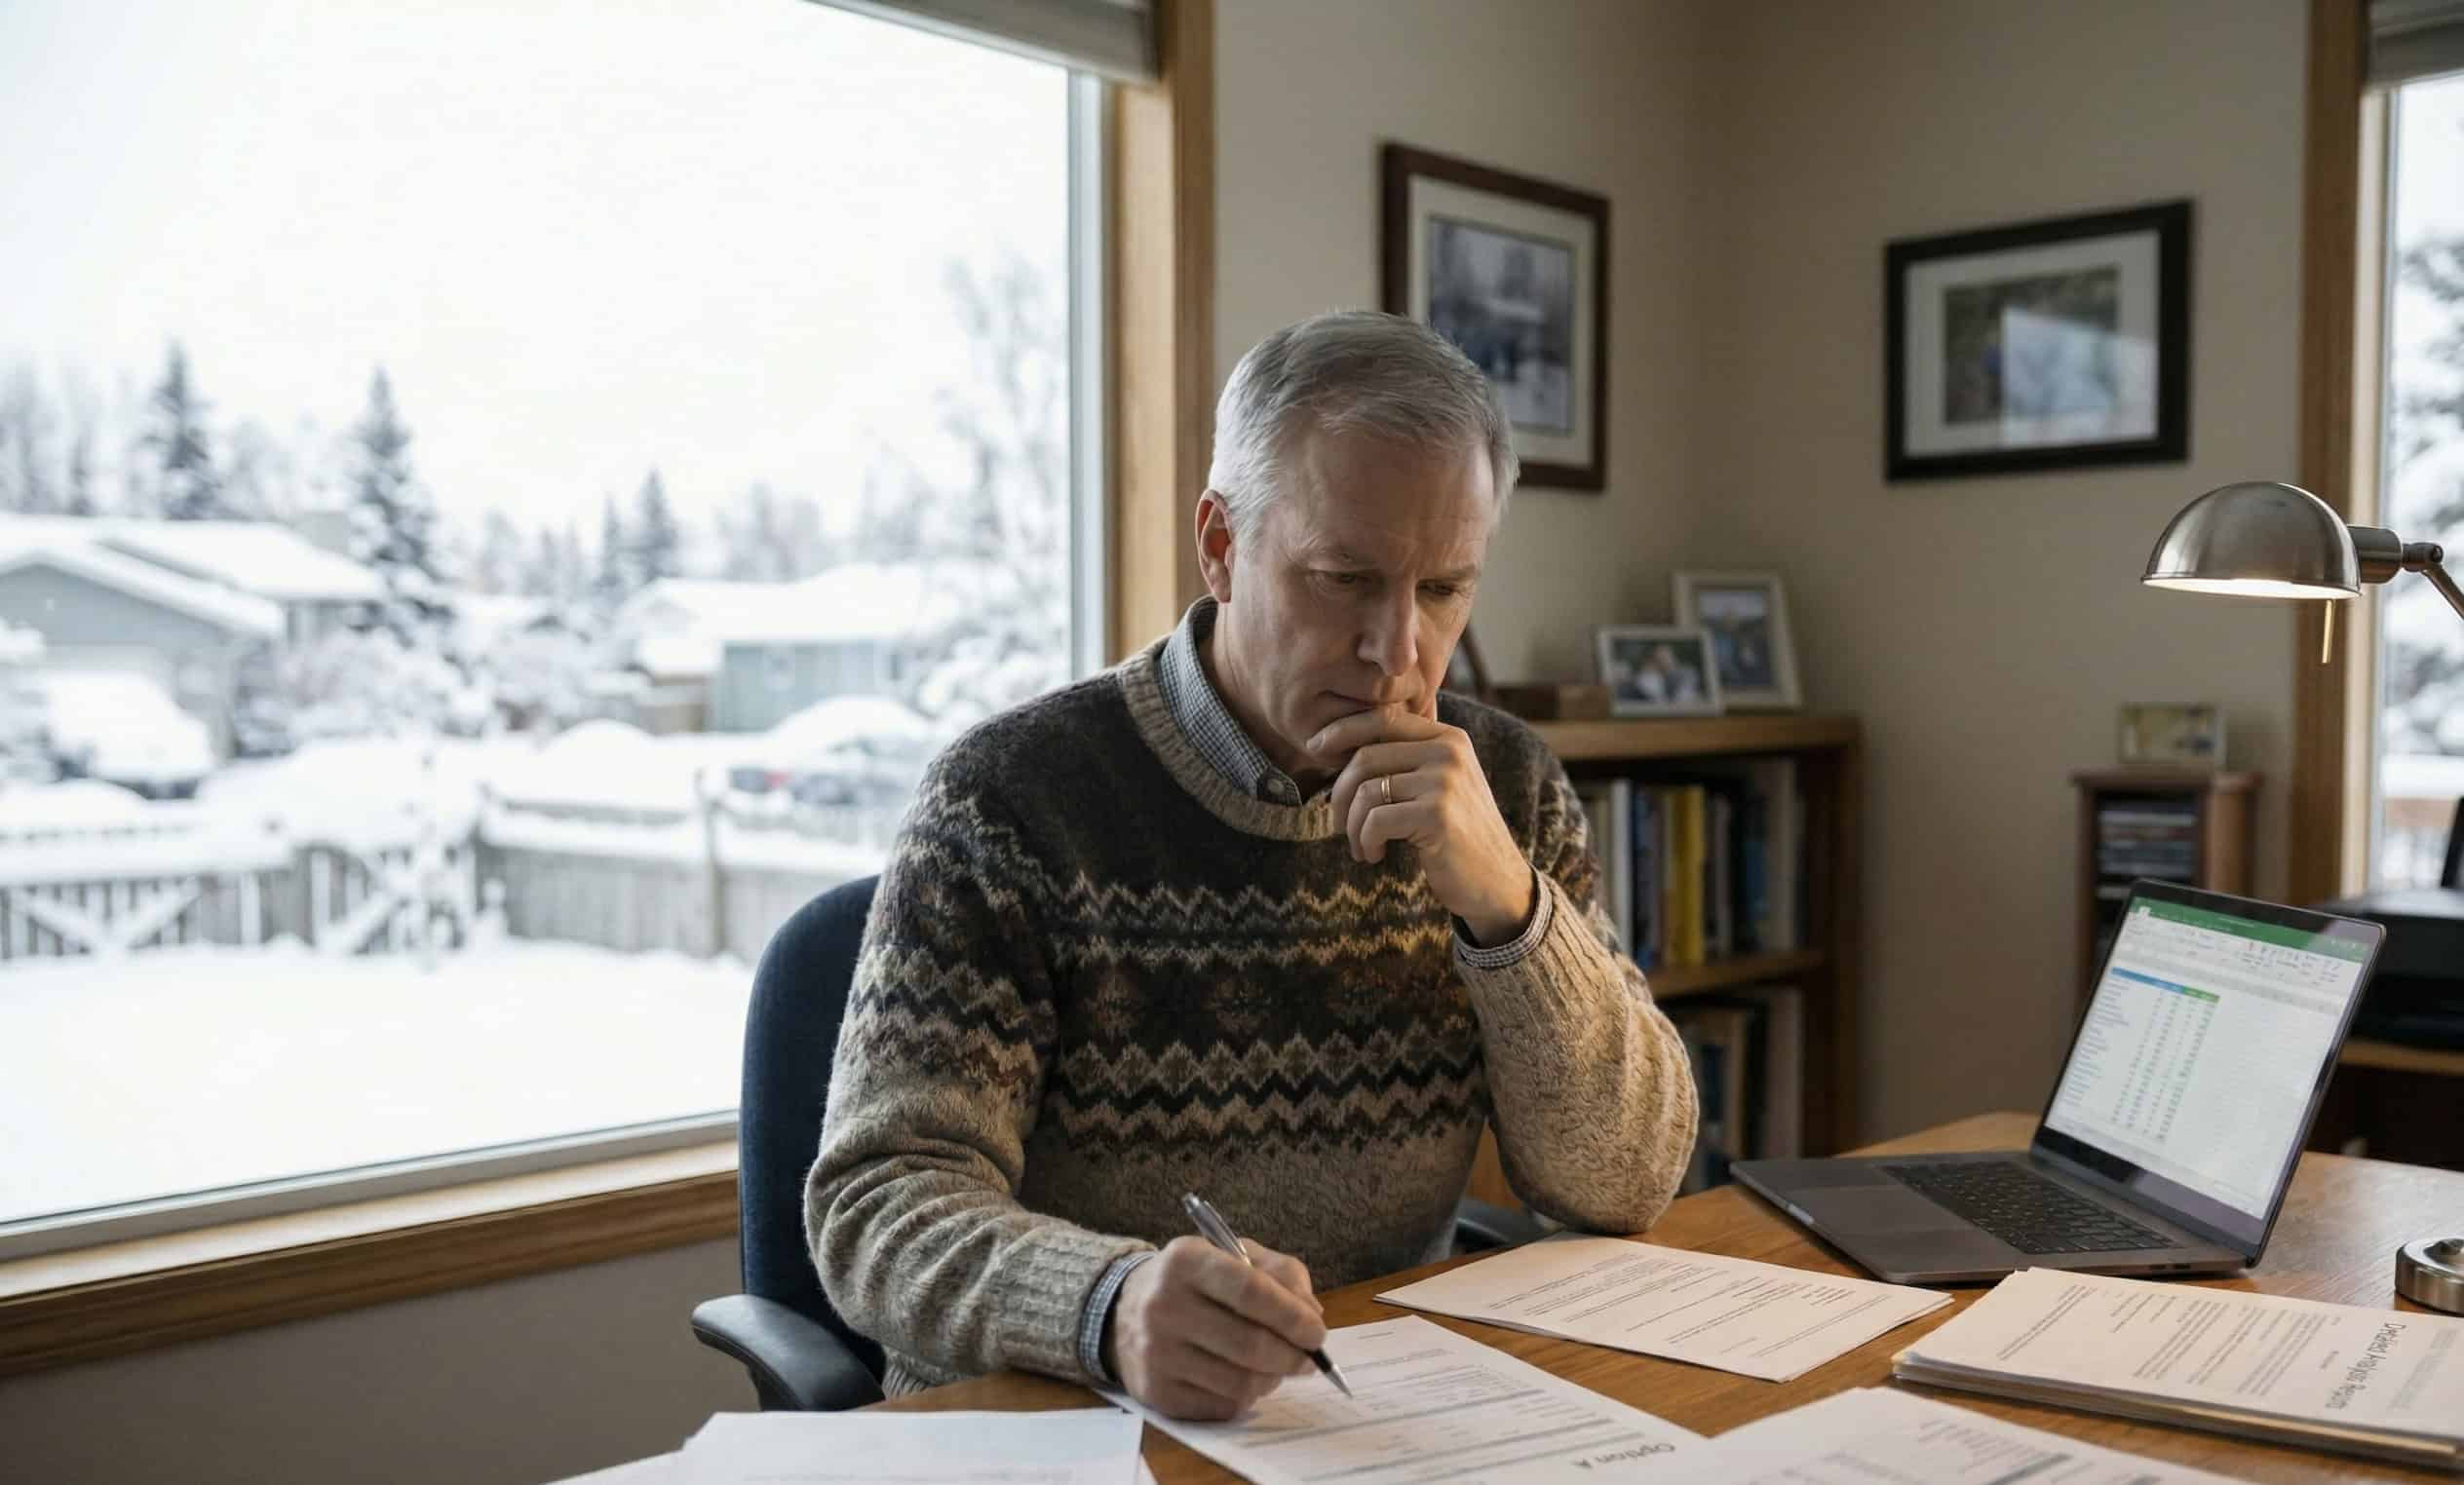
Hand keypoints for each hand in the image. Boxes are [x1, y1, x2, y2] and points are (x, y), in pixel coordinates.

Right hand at [1104, 1236, 1325, 1419]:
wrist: (1122, 1313)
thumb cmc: (1194, 1283)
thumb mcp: (1232, 1256)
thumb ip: (1281, 1274)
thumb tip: (1312, 1315)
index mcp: (1185, 1261)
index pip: (1250, 1291)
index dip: (1292, 1316)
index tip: (1317, 1333)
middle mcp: (1164, 1305)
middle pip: (1248, 1343)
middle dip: (1292, 1356)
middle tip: (1309, 1359)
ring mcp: (1157, 1353)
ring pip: (1239, 1381)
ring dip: (1272, 1379)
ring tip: (1277, 1368)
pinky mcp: (1157, 1392)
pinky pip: (1221, 1405)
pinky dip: (1245, 1397)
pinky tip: (1244, 1379)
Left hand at [1312, 707, 1534, 944]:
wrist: (1496, 882)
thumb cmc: (1456, 836)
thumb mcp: (1438, 786)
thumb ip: (1407, 759)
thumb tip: (1340, 743)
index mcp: (1448, 738)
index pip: (1383, 718)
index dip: (1342, 729)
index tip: (1314, 748)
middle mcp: (1449, 751)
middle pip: (1366, 756)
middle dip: (1340, 793)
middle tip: (1339, 824)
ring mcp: (1446, 781)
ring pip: (1367, 790)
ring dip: (1351, 825)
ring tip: (1360, 846)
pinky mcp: (1438, 814)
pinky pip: (1375, 820)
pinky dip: (1365, 841)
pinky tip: (1374, 855)